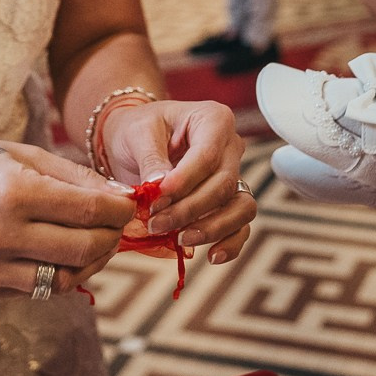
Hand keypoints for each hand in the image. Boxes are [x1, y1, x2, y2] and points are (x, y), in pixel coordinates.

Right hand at [0, 137, 133, 303]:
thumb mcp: (20, 154)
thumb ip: (74, 176)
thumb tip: (121, 196)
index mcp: (12, 192)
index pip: (89, 211)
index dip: (119, 211)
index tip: (129, 205)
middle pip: (82, 250)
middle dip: (111, 238)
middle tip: (117, 227)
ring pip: (62, 281)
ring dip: (88, 264)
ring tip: (93, 244)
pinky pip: (32, 290)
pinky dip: (53, 273)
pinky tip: (53, 252)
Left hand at [99, 99, 255, 263]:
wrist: (134, 140)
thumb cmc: (137, 130)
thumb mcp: (137, 134)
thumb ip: (151, 159)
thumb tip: (160, 187)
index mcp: (214, 119)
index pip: (207, 156)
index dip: (184, 182)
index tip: (156, 200)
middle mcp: (231, 146)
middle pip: (223, 184)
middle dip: (190, 210)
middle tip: (156, 224)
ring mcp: (234, 173)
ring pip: (241, 207)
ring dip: (211, 228)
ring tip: (181, 239)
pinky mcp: (229, 199)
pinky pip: (241, 224)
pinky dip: (231, 242)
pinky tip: (212, 256)